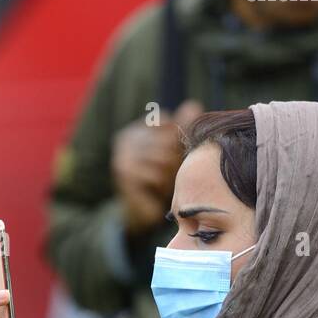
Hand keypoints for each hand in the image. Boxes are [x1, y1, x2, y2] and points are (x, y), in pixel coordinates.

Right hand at [111, 100, 202, 235]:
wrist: (138, 212)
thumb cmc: (157, 181)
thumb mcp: (171, 152)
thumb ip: (181, 129)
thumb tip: (194, 104)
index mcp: (136, 130)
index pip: (167, 121)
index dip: (176, 140)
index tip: (173, 155)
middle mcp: (126, 140)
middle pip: (167, 140)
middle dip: (174, 160)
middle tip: (169, 174)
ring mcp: (123, 156)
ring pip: (163, 159)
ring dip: (168, 175)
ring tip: (162, 183)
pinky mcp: (125, 175)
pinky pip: (155, 175)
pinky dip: (159, 185)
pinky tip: (153, 191)